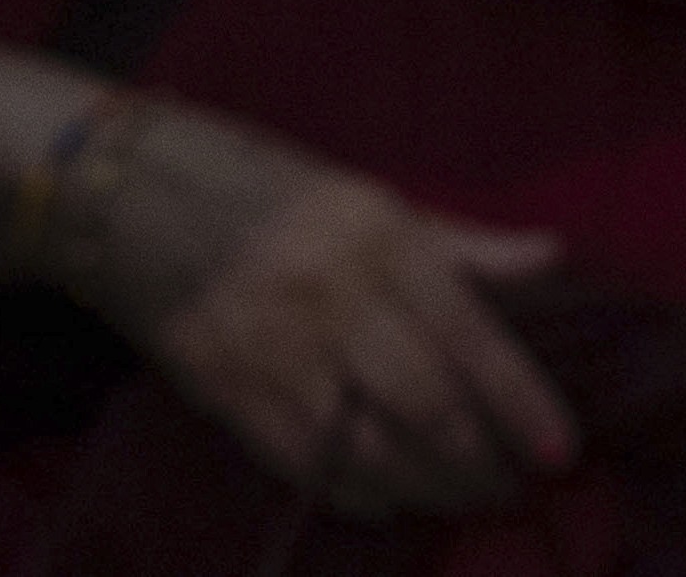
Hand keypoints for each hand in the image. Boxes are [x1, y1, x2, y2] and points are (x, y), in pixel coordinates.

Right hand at [72, 110, 570, 517]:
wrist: (123, 194)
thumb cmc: (262, 191)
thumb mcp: (363, 197)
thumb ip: (457, 243)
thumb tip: (553, 258)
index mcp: (373, 238)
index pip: (471, 337)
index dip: (524, 404)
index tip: (562, 451)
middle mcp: (327, 293)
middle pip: (428, 408)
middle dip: (481, 464)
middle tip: (509, 483)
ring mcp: (272, 346)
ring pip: (373, 450)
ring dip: (431, 488)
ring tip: (461, 494)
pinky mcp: (226, 387)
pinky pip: (310, 465)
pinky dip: (362, 493)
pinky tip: (390, 494)